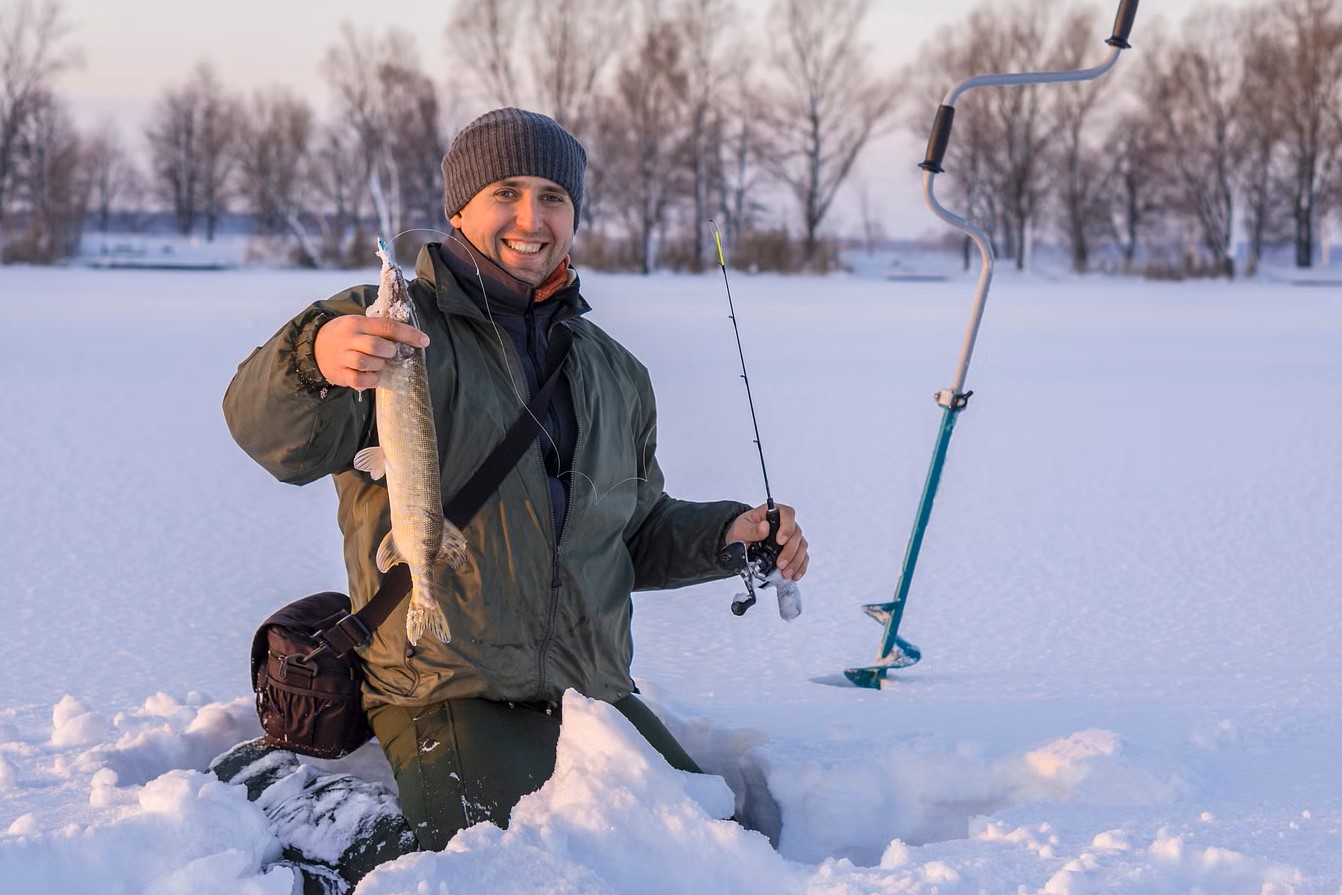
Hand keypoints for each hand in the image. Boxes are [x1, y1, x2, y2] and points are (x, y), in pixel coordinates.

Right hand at [314, 314, 429, 389]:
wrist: (314, 346)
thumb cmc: (346, 336)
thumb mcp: (360, 325)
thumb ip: (379, 330)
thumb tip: (410, 339)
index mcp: (358, 323)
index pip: (387, 326)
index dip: (408, 334)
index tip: (424, 341)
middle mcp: (349, 338)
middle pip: (375, 345)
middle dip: (390, 352)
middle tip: (391, 354)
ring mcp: (342, 356)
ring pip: (365, 362)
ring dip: (379, 366)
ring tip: (379, 365)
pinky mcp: (339, 373)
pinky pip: (358, 380)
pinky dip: (370, 380)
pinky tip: (373, 377)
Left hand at [724, 502, 808, 580]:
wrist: (740, 543)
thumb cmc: (742, 532)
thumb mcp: (741, 529)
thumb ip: (751, 529)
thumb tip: (765, 527)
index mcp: (773, 513)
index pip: (787, 513)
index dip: (787, 526)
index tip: (780, 541)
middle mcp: (785, 523)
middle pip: (796, 533)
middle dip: (790, 551)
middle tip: (780, 563)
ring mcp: (791, 537)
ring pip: (801, 546)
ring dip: (795, 561)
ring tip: (785, 573)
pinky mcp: (793, 550)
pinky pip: (802, 557)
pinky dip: (800, 567)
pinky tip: (794, 575)